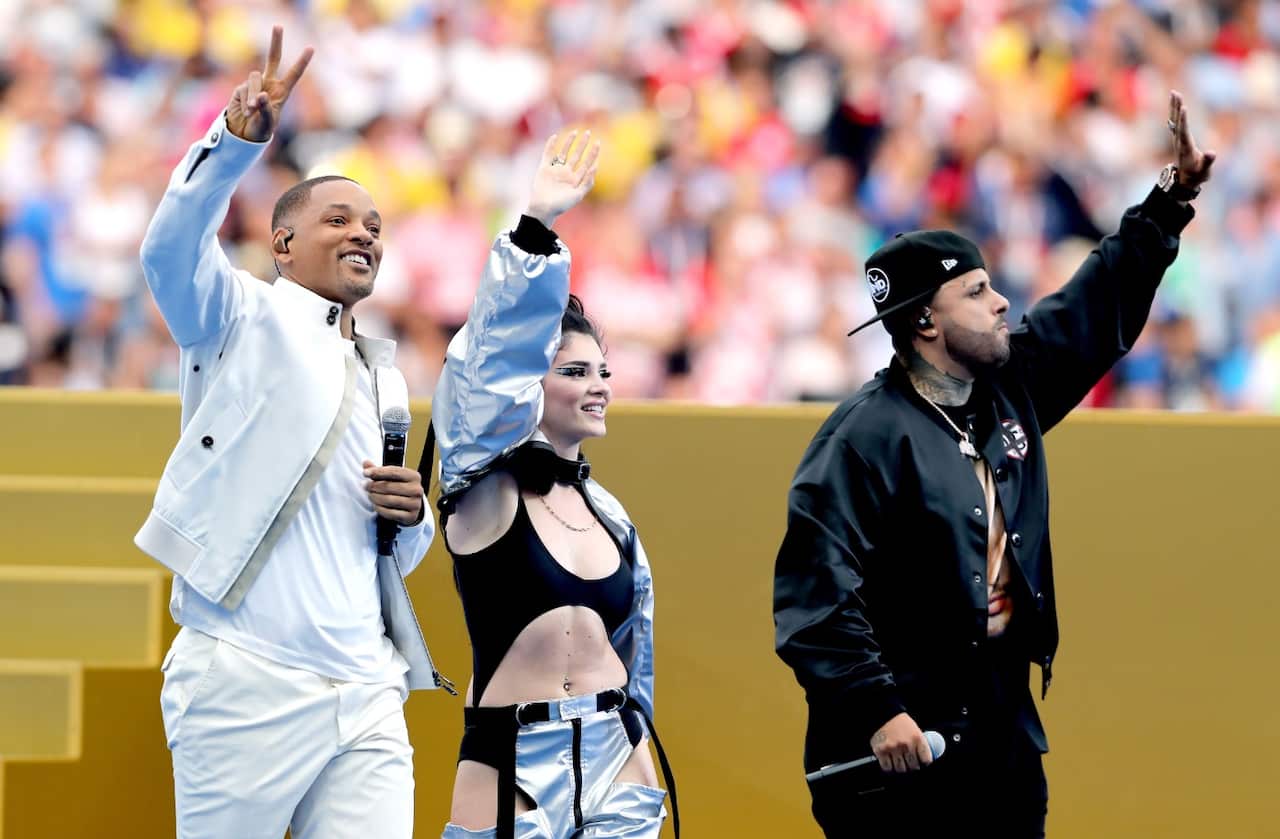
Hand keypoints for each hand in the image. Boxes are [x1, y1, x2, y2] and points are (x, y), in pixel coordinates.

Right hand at [225, 25, 312, 142]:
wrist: (243, 135)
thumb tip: (260, 95)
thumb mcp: (267, 123)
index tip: (311, 48)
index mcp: (282, 92)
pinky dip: (245, 102)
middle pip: (273, 59)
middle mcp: (269, 84)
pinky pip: (242, 89)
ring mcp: (254, 85)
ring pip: (254, 78)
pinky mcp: (240, 88)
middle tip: (278, 26)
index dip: (302, 62)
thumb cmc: (261, 130)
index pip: (294, 75)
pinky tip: (246, 112)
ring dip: (253, 94)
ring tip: (252, 111)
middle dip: (275, 42)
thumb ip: (265, 109)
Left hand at [363, 460, 424, 524]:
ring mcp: (415, 504)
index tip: (365, 473)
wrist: (411, 506)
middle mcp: (417, 489)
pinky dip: (379, 509)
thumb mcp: (392, 477)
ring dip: (375, 497)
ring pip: (389, 500)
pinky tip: (375, 505)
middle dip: (373, 486)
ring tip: (370, 495)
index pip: (394, 472)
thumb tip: (365, 463)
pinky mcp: (410, 516)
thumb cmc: (399, 488)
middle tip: (365, 486)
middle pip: (389, 486)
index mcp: (414, 476)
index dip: (378, 472)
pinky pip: (390, 513)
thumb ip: (378, 470)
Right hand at [525, 131, 601, 228]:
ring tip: (575, 132)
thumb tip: (595, 167)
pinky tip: (555, 137)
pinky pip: (548, 154)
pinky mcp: (544, 168)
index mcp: (576, 180)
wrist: (543, 208)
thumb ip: (587, 182)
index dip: (593, 154)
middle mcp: (567, 173)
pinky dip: (550, 145)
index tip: (598, 143)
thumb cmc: (561, 205)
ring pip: (564, 152)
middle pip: (577, 155)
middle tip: (588, 133)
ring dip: (569, 142)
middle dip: (583, 144)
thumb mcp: (578, 195)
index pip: (587, 164)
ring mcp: (556, 170)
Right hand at [870, 712, 934, 773]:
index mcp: (917, 738)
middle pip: (913, 767)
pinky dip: (889, 766)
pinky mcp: (881, 751)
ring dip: (900, 767)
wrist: (884, 714)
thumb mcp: (915, 730)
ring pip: (900, 769)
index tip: (921, 764)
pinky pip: (887, 767)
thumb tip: (926, 762)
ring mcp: (893, 748)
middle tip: (909, 764)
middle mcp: (906, 744)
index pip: (926, 760)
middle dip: (912, 767)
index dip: (924, 764)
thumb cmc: (901, 723)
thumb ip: (921, 746)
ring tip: (898, 761)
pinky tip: (889, 760)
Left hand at [1167, 90, 1215, 188]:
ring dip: (1174, 106)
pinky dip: (1175, 111)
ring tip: (1174, 93)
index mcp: (1186, 148)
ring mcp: (1178, 139)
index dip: (1183, 120)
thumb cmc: (1197, 175)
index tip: (1183, 108)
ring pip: (1174, 120)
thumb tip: (1212, 152)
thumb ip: (1208, 162)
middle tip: (1176, 94)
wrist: (1185, 180)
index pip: (1184, 132)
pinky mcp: (1179, 138)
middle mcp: (1179, 142)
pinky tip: (1175, 102)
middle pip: (1177, 123)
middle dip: (1176, 108)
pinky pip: (1176, 122)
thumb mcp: (1204, 171)